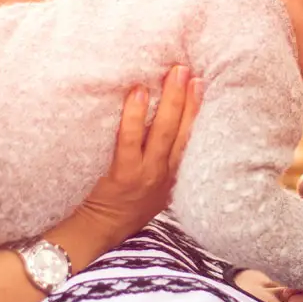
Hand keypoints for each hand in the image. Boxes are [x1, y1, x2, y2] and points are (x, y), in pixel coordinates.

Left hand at [75, 66, 202, 245]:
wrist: (100, 232)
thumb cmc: (125, 208)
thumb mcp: (155, 190)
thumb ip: (162, 162)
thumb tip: (164, 125)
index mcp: (174, 174)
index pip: (191, 138)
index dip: (198, 111)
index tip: (202, 84)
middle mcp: (165, 173)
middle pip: (182, 131)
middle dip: (189, 98)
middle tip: (189, 69)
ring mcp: (145, 173)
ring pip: (163, 132)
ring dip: (171, 100)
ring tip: (174, 73)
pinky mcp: (124, 174)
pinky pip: (130, 140)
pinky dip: (134, 116)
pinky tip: (139, 93)